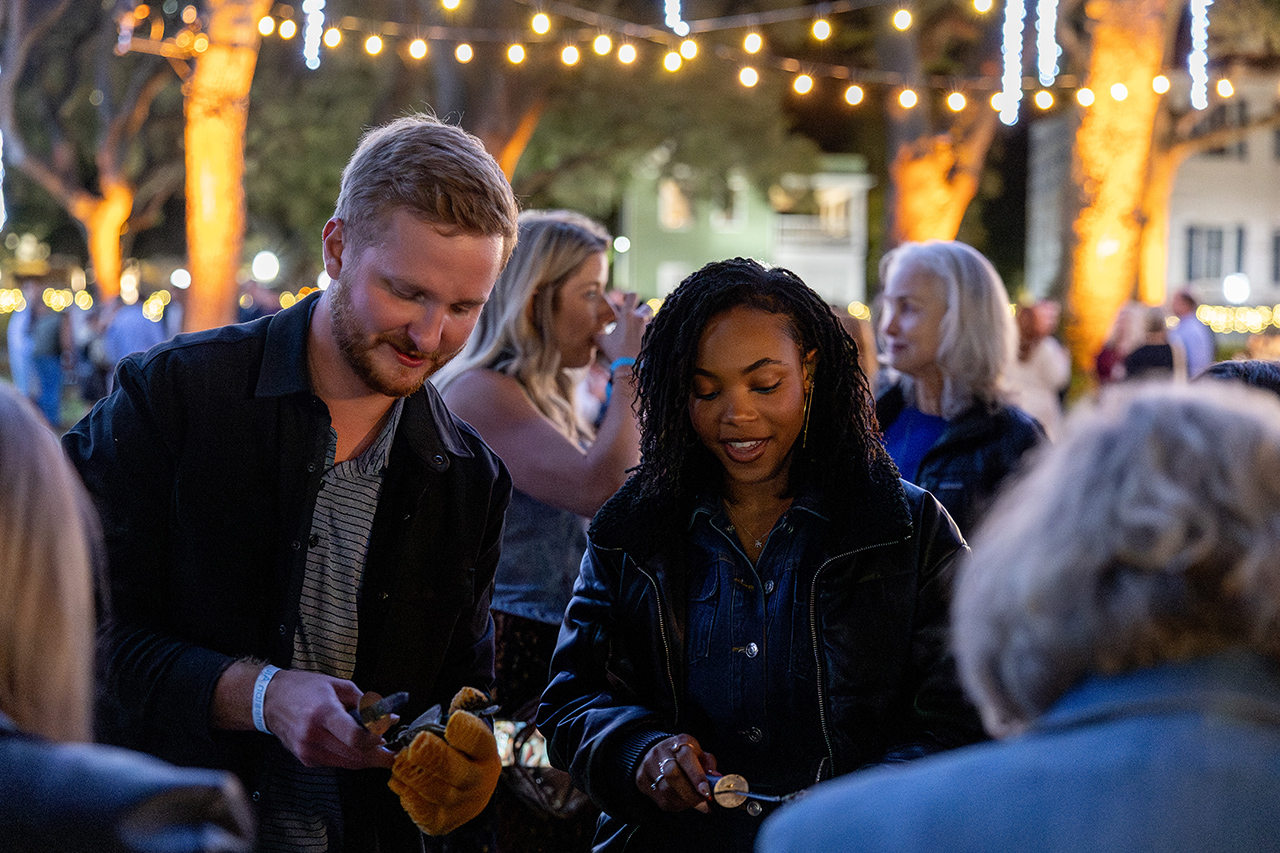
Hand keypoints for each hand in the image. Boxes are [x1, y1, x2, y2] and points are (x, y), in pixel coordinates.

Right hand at [264, 669, 395, 769]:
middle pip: (355, 756)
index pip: (355, 738)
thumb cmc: (305, 688)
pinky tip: (358, 748)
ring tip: (381, 749)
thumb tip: (389, 718)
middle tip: (393, 751)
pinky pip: (336, 763)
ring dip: (368, 759)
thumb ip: (365, 703)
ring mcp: (308, 751)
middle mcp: (314, 736)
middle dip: (379, 756)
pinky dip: (351, 757)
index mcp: (323, 713)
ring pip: (348, 763)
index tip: (388, 735)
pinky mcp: (306, 760)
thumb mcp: (339, 686)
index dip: (376, 740)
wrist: (269, 700)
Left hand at [388, 709, 501, 834]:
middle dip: (432, 756)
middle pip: (455, 770)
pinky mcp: (444, 821)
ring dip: (411, 774)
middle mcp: (479, 781)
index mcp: (486, 752)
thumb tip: (466, 692)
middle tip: (414, 744)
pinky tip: (400, 781)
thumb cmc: (463, 749)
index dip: (465, 730)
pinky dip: (407, 795)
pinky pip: (422, 811)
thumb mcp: (469, 724)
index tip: (451, 722)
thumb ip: (466, 704)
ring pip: (435, 792)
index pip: (479, 739)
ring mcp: (462, 804)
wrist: (471, 787)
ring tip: (400, 761)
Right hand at [597, 291, 650, 365]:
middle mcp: (640, 319)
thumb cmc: (615, 352)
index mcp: (627, 315)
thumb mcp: (600, 341)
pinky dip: (648, 333)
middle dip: (641, 310)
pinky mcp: (653, 338)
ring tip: (638, 330)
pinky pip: (653, 331)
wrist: (630, 366)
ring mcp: (648, 328)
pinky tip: (642, 340)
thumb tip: (590, 330)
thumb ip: (596, 332)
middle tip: (633, 318)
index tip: (622, 301)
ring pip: (651, 319)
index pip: (632, 295)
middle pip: (646, 306)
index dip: (627, 295)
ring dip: (646, 322)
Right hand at [636, 735, 715, 812]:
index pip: (686, 757)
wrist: (653, 753)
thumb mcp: (698, 753)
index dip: (697, 776)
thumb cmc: (682, 756)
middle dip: (691, 792)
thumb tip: (716, 780)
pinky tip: (685, 802)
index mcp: (678, 742)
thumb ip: (708, 765)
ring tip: (698, 803)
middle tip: (705, 800)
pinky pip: (662, 800)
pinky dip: (678, 805)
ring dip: (686, 801)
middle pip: (673, 774)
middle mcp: (661, 753)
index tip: (707, 792)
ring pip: (667, 790)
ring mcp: (649, 768)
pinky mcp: (643, 782)